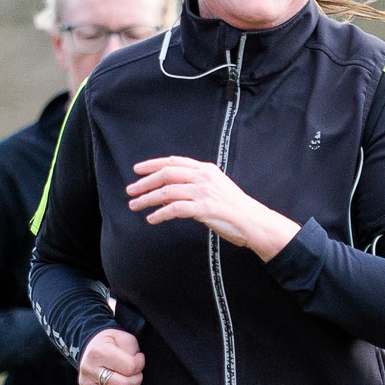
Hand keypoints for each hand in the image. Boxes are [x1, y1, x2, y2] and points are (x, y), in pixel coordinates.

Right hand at [79, 328, 144, 384]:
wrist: (90, 349)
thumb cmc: (110, 343)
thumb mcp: (123, 337)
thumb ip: (132, 349)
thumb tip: (136, 366)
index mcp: (98, 352)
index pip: (130, 367)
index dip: (140, 364)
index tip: (138, 358)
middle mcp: (89, 369)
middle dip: (136, 381)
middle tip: (136, 373)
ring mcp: (86, 384)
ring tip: (129, 381)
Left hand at [126, 156, 298, 261]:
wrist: (254, 222)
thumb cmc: (234, 209)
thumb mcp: (214, 190)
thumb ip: (192, 188)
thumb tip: (165, 194)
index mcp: (206, 170)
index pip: (174, 162)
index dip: (153, 164)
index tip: (138, 170)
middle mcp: (203, 177)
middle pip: (167, 174)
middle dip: (145, 182)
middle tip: (130, 190)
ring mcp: (204, 192)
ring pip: (167, 191)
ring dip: (147, 198)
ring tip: (135, 206)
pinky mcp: (204, 209)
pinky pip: (175, 209)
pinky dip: (160, 214)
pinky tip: (152, 219)